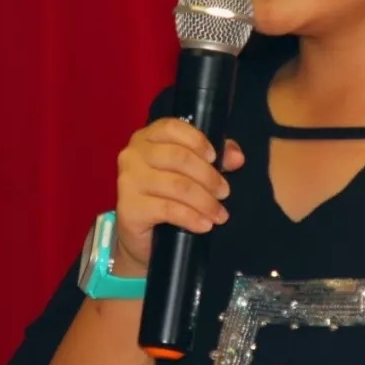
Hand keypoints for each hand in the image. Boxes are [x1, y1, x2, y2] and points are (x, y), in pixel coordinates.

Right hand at [113, 118, 244, 274]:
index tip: (215, 158)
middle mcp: (133, 155)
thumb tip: (237, 157)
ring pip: (176, 185)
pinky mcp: (129, 208)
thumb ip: (215, 157)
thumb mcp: (192, 172)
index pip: (171, 127)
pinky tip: (204, 225)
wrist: (143, 237)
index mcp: (147, 138)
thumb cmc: (168, 196)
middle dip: (208, 176)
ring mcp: (128, 181)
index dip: (197, 140)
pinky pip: (168, 209)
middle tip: (224, 192)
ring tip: (219, 214)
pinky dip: (191, 217)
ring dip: (204, 201)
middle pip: (178, 157)